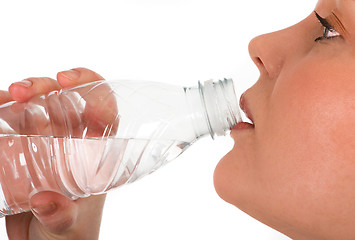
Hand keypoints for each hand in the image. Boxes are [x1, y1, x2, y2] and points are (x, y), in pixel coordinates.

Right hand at [5, 68, 105, 239]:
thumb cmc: (70, 234)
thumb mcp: (70, 227)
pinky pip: (11, 121)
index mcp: (95, 153)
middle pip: (65, 100)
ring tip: (5, 97)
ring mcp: (45, 142)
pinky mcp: (21, 148)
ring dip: (20, 93)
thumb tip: (46, 202)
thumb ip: (62, 215)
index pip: (104, 109)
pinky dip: (2, 110)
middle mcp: (72, 141)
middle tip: (22, 91)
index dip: (92, 86)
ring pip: (36, 105)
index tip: (69, 82)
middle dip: (45, 86)